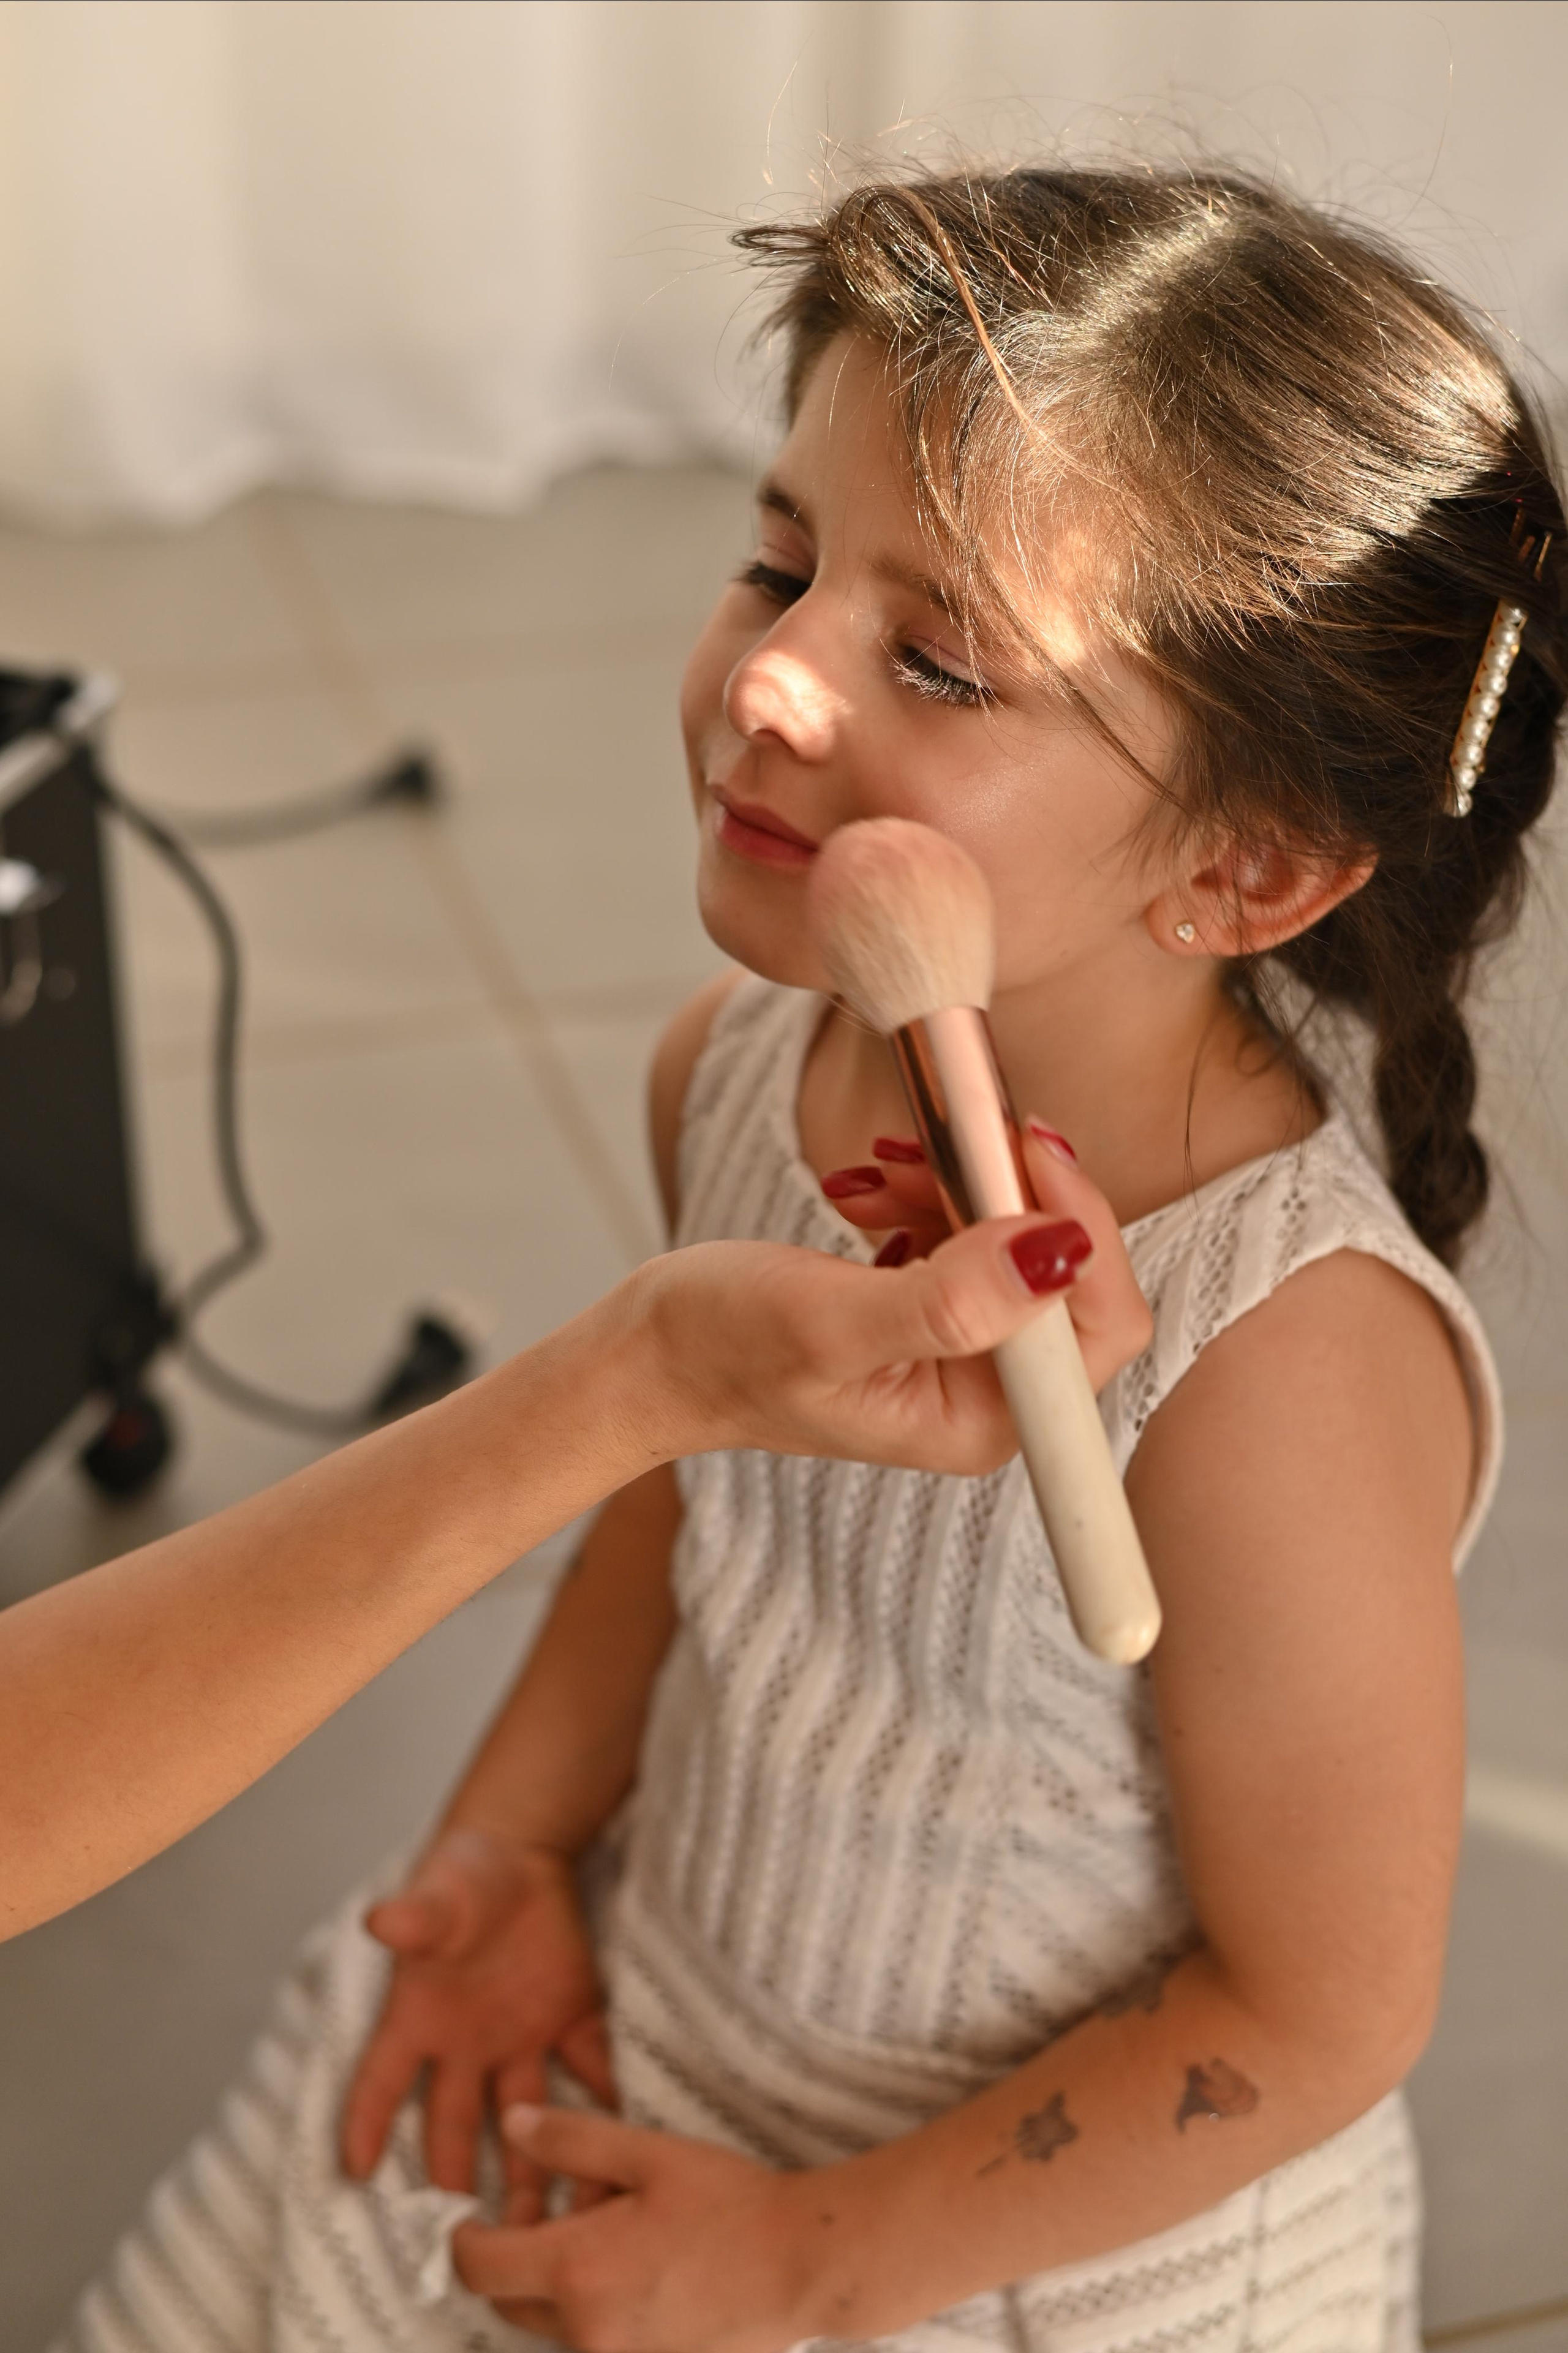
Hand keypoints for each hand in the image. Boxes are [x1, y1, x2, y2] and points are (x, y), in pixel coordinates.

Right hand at [341, 1831, 614, 2212]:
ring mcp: (520, 2037)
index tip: (354, 2177)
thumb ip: (417, 1914)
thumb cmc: (465, 1872)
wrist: (524, 1851)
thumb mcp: (439, 1892)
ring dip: (534, 2168)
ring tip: (548, 2227)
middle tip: (469, 2242)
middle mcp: (466, 2043)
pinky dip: (606, 2103)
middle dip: (458, 2182)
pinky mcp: (572, 2018)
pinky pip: (589, 2069)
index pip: (380, 2082)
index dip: (364, 2126)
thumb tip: (382, 1919)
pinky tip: (622, 2139)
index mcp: (420, 2018)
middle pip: (454, 2126)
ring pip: (524, 2119)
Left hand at [453, 2106, 817, 2352]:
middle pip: (510, 2301)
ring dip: (565, 2281)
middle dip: (517, 2256)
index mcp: (577, 2271)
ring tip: (622, 2231)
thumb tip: (510, 2126)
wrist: (803, 2267)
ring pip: (555, 2322)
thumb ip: (571, 2141)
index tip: (469, 2214)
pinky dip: (600, 2309)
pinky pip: (597, 2343)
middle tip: (563, 2207)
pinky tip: (647, 2270)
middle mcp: (585, 2332)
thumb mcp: (649, 2155)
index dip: (462, 2239)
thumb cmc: (729, 2203)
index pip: (478, 2267)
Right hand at [635, 1121, 1150, 1472]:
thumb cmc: (718, 1349)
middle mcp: (989, 1401)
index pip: (1102, 1327)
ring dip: (954, 1191)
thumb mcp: (827, 1319)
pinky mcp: (935, 1318)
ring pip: (1016, 1244)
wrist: (649, 1354)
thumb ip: (948, 1300)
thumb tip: (1059, 1253)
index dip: (1082, 1227)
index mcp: (982, 1423)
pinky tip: (867, 1195)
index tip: (1020, 1149)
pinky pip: (971, 1239)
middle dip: (1005, 1200)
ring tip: (873, 1178)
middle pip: (1065, 1275)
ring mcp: (963, 1359)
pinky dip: (927, 1199)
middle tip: (934, 1150)